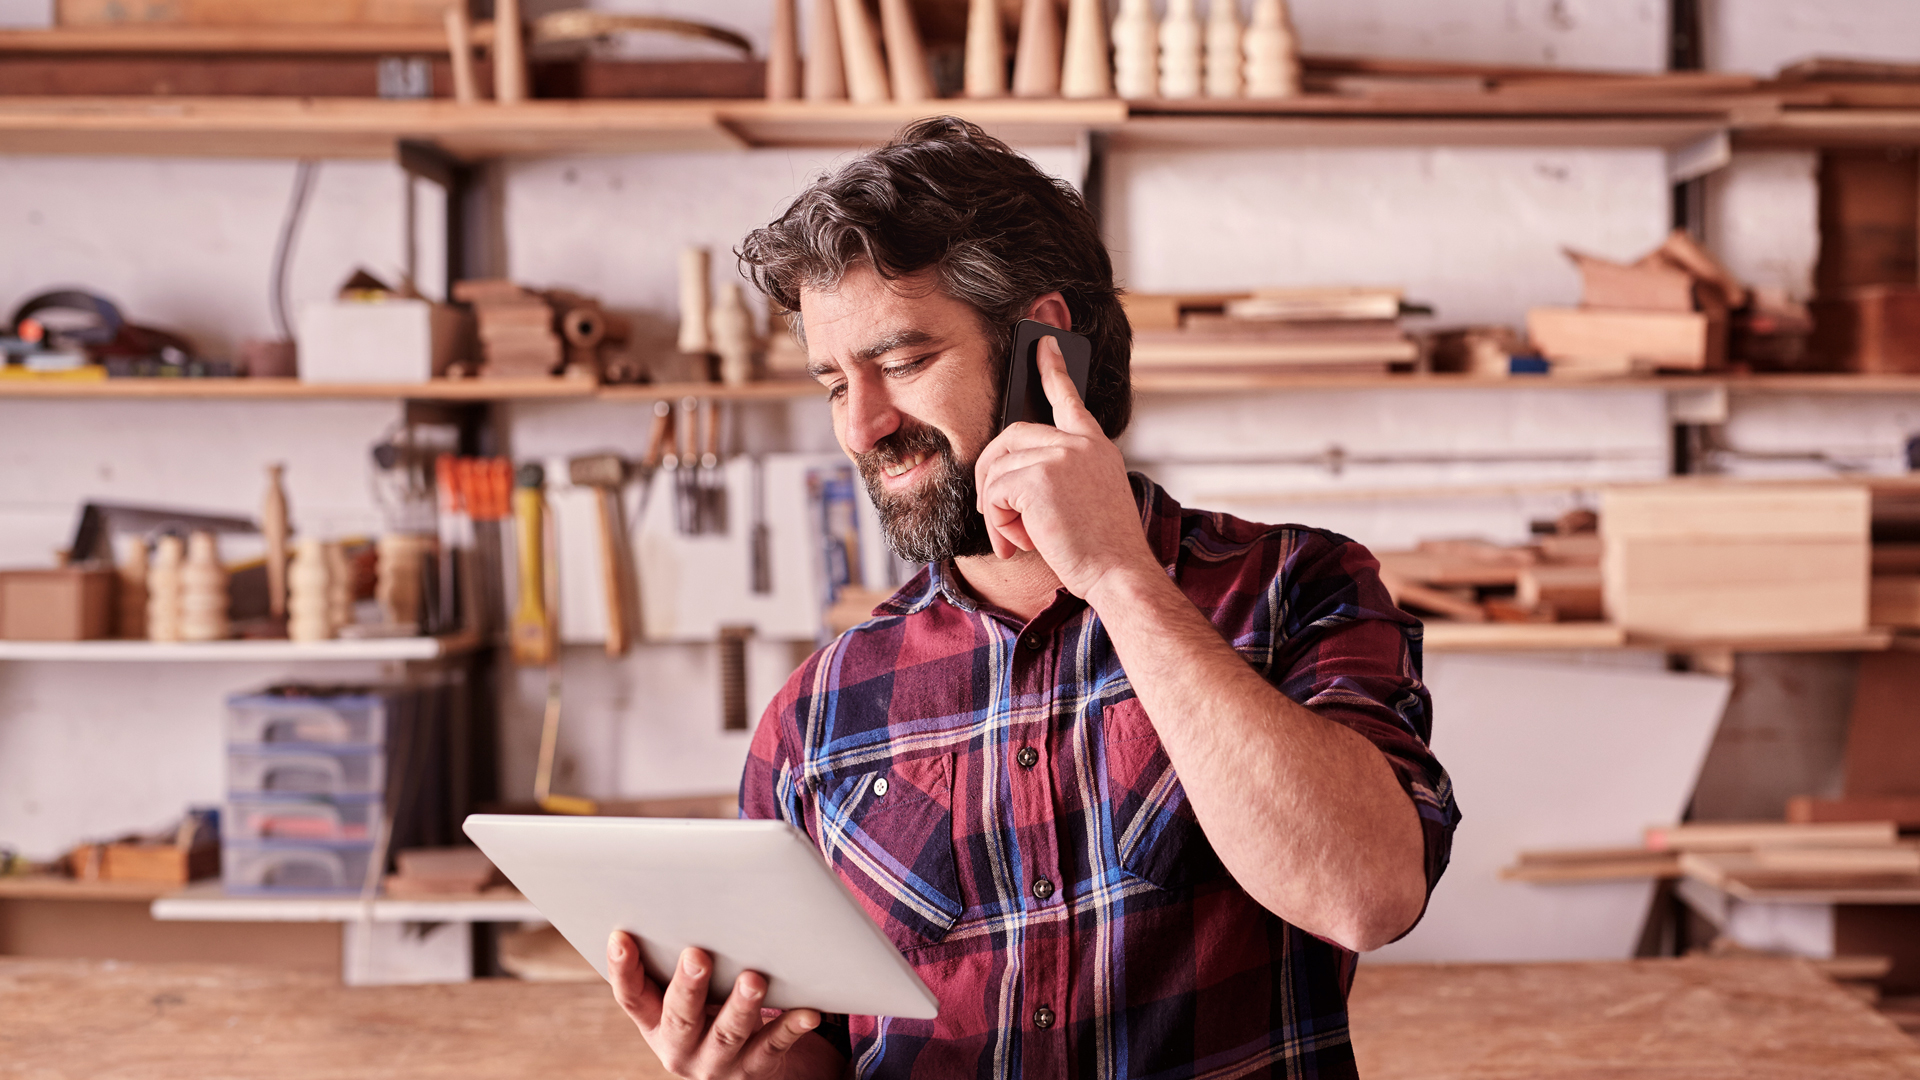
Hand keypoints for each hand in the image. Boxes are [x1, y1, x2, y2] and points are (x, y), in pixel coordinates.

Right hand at [607, 932, 832, 1079]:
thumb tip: (692, 892)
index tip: (621, 936)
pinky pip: (774, 1047)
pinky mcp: (754, 1068)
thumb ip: (677, 956)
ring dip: (740, 1006)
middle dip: (688, 987)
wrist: (736, 1063)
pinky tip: (808, 1010)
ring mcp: (717, 1061)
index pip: (631, 997)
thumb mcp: (680, 991)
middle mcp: (679, 1047)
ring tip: (754, 979)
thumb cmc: (705, 1006)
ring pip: (728, 1034)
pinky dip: (791, 1027)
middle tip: (697, 954)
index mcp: (654, 1021)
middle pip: (680, 1017)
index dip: (623, 969)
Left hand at [973, 336, 1159, 599]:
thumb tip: (1004, 473)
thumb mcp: (1088, 497)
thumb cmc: (1102, 548)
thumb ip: (1058, 473)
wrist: (1119, 572)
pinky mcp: (1039, 477)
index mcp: (1095, 445)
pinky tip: (1019, 543)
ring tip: (1017, 540)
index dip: (1053, 369)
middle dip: (989, 475)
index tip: (1042, 342)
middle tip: (992, 513)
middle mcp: (1080, 442)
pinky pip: (995, 493)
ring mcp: (1060, 456)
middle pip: (1009, 437)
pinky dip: (998, 523)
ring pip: (997, 471)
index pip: (1068, 398)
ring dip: (997, 512)